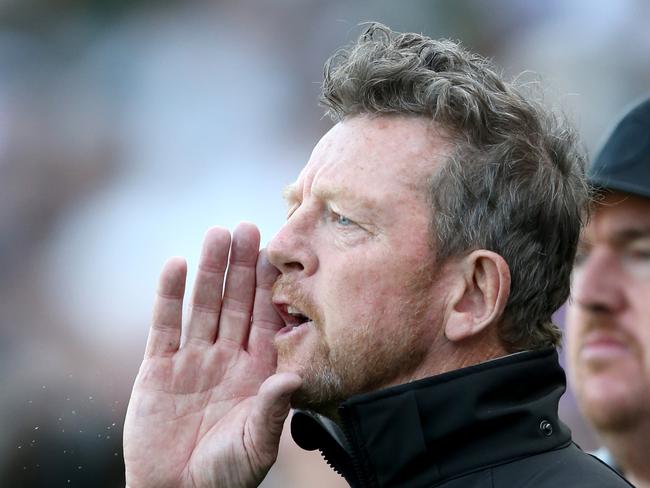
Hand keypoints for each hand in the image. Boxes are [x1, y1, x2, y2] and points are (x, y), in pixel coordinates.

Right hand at [123, 223, 301, 487]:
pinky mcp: (158, 366)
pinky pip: (165, 324)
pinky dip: (168, 295)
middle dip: (242, 266)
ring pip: (203, 304)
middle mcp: (226, 357)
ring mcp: (193, 358)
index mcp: (255, 371)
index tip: (277, 252)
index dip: (270, 286)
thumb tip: (293, 377)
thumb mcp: (256, 445)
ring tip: (216, 234)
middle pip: (236, 302)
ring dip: (209, 270)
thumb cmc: (225, 475)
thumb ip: (272, 410)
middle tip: (248, 226)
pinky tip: (175, 265)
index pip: (265, 318)